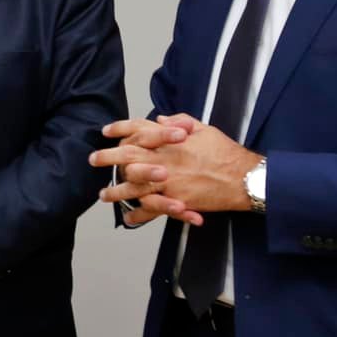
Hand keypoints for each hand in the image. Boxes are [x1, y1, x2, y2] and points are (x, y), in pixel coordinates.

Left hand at [93, 120, 254, 219]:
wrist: (244, 178)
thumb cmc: (226, 152)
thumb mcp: (204, 130)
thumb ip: (180, 122)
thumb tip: (161, 119)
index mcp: (171, 139)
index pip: (139, 128)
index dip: (121, 128)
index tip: (106, 131)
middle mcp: (165, 158)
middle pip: (128, 155)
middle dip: (108, 157)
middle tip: (93, 159)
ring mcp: (169, 180)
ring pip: (134, 186)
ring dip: (117, 190)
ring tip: (105, 194)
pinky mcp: (177, 200)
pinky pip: (152, 209)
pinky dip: (139, 215)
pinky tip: (128, 218)